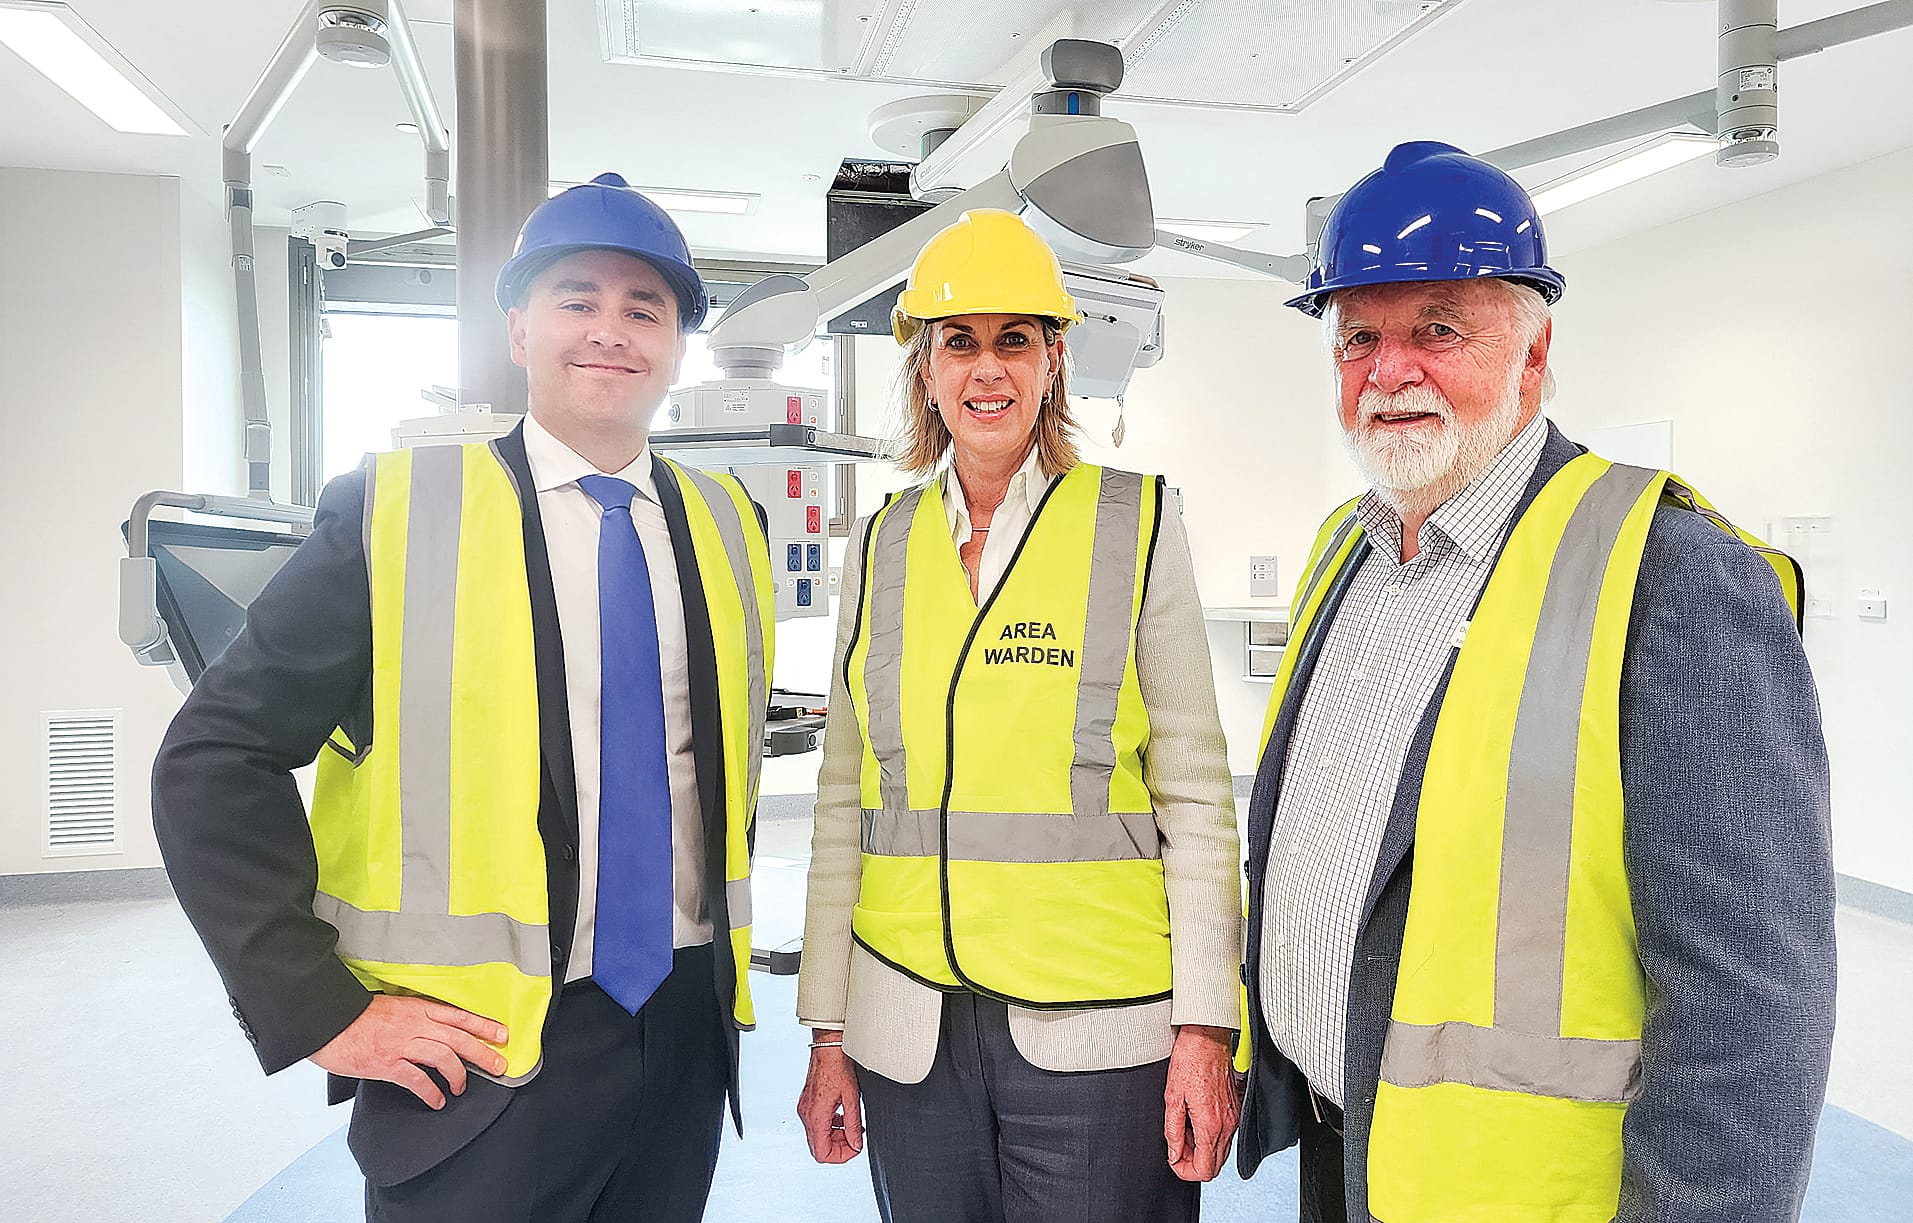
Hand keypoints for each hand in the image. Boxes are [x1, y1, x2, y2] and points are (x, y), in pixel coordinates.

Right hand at [310, 994, 508, 1109]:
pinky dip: (431, 1092)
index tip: (502, 1034)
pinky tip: (437, 1100)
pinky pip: (417, 1080)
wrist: (327, 1022)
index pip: (459, 1016)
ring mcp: (402, 1044)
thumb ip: (414, 1017)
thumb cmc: (357, 1016)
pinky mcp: (387, 1064)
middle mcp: (415, 1024)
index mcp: (417, 1009)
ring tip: (461, 1087)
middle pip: (459, 1038)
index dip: (483, 1025)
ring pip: (444, 1058)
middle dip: (483, 1052)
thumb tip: (433, 1030)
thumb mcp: (393, 1007)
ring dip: (458, 1075)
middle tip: (499, 1066)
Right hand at [796, 1034, 863, 1163]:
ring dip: (835, 1137)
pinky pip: (817, 1125)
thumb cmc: (837, 1065)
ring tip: (851, 1126)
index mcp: (816, 1116)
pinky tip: (842, 1117)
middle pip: (818, 1148)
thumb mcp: (851, 1097)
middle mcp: (807, 1115)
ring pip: (818, 1137)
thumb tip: (856, 1144)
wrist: (828, 1047)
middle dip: (839, 1147)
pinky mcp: (808, 1104)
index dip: (840, 1156)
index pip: (821, 1153)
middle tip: (855, 1138)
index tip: (854, 1149)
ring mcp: (805, 1109)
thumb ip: (853, 1124)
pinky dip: (831, 1126)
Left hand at [1163, 1023, 1239, 1181]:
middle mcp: (1228, 1125)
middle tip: (1176, 1145)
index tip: (1173, 1159)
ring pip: (1220, 1153)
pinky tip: (1195, 1119)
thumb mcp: (1172, 1097)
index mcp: (1211, 1124)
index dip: (1185, 1171)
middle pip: (1214, 1166)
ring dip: (1201, 1150)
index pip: (1204, 1171)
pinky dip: (1209, 1136)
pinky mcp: (1235, 1110)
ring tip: (1184, 1129)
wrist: (1207, 1038)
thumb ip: (1172, 1131)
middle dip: (1193, 1162)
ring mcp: (1234, 1118)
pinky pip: (1225, 1136)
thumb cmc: (1190, 1060)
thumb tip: (1173, 1153)